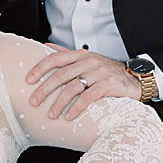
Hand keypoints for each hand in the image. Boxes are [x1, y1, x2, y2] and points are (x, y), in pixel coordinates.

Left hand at [27, 44, 144, 120]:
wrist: (134, 79)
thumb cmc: (106, 71)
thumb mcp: (87, 59)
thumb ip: (67, 54)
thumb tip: (46, 46)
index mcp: (80, 55)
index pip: (56, 58)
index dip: (40, 68)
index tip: (28, 80)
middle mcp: (89, 61)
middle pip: (61, 75)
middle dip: (45, 89)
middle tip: (34, 102)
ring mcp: (99, 72)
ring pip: (73, 87)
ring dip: (59, 103)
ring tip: (51, 114)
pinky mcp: (108, 84)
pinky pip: (88, 97)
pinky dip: (76, 107)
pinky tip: (69, 116)